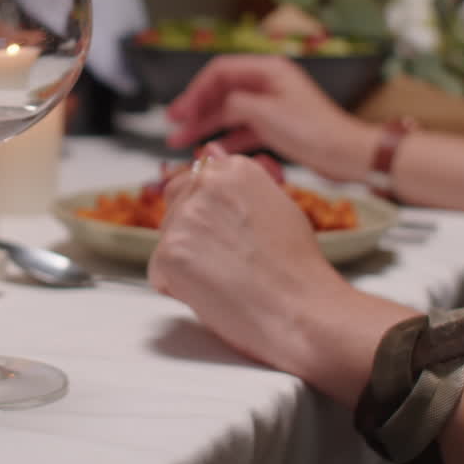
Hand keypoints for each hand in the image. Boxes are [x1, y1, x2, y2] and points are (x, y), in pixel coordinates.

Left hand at [148, 143, 353, 374]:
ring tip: (228, 280)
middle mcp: (205, 184)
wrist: (303, 310)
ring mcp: (184, 217)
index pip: (191, 185)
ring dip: (187, 266)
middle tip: (230, 264)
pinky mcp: (169, 252)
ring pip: (167, 244)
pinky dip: (180, 289)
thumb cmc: (298, 268)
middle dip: (191, 240)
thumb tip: (211, 153)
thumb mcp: (277, 205)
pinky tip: (215, 294)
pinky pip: (159, 274)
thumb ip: (237, 185)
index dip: (207, 220)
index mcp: (232, 170)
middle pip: (173, 212)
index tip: (229, 239)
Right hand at [166, 55, 380, 182]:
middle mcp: (268, 83)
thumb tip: (214, 107)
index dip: (194, 91)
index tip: (177, 112)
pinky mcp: (277, 125)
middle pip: (221, 92)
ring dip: (206, 126)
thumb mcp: (264, 114)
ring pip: (230, 112)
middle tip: (173, 127)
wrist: (347, 154)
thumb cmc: (313, 131)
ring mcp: (273, 104)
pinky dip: (226, 138)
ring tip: (182, 143)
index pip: (218, 72)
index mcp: (267, 70)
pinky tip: (212, 150)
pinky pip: (243, 128)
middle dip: (196, 110)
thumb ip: (232, 104)